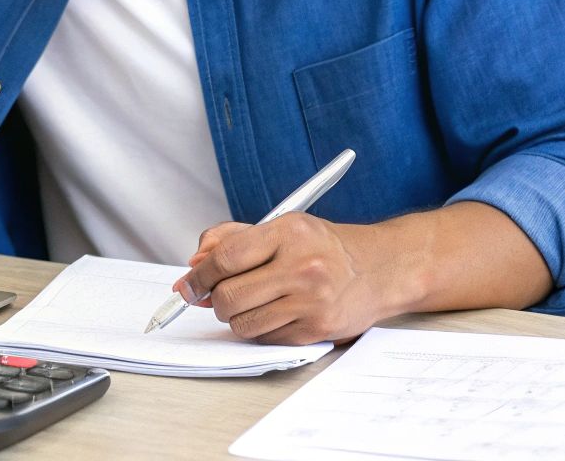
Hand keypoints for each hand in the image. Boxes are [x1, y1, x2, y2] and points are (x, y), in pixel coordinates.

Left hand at [174, 213, 402, 345]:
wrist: (378, 269)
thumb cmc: (321, 246)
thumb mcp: (279, 226)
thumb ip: (229, 239)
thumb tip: (193, 265)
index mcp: (288, 232)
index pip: (226, 257)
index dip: (198, 275)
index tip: (186, 284)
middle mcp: (303, 267)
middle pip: (229, 296)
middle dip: (214, 300)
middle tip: (217, 296)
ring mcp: (312, 301)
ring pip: (243, 323)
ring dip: (235, 317)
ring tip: (251, 302)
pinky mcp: (317, 329)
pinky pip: (265, 338)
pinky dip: (258, 329)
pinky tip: (273, 313)